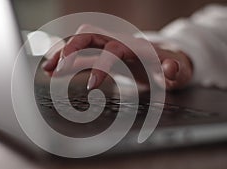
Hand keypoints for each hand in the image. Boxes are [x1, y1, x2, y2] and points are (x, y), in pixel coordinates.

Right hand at [42, 24, 192, 89]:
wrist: (167, 56)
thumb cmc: (170, 64)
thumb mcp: (179, 70)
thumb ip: (175, 71)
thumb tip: (171, 69)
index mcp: (136, 47)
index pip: (113, 50)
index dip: (100, 65)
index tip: (92, 86)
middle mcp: (119, 41)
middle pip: (90, 35)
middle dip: (71, 50)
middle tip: (57, 70)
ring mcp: (109, 44)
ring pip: (80, 41)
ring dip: (63, 52)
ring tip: (48, 69)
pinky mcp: (103, 51)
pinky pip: (81, 50)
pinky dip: (67, 57)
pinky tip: (56, 68)